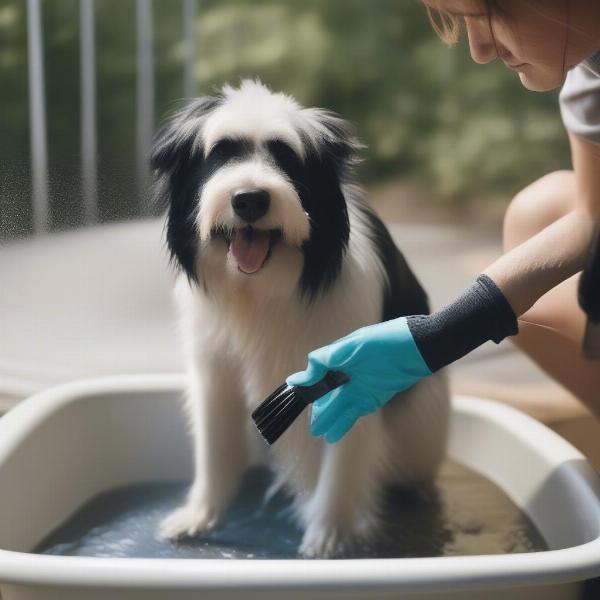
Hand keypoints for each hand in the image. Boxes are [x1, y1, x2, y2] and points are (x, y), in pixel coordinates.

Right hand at [286, 317, 430, 442]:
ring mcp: (359, 387)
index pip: (316, 376)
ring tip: (318, 432)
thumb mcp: (350, 346)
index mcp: (338, 358)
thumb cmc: (385, 341)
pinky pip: (353, 414)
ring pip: (338, 407)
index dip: (306, 389)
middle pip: (326, 395)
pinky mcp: (372, 398)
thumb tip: (298, 378)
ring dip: (328, 419)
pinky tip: (332, 436)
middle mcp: (346, 373)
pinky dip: (342, 425)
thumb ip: (324, 362)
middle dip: (316, 410)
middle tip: (307, 424)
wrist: (419, 348)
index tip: (293, 399)